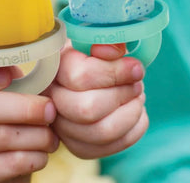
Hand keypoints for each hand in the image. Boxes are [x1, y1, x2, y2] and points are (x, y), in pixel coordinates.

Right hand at [0, 63, 58, 182]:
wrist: (3, 156)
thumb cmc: (14, 110)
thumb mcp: (14, 86)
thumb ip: (18, 70)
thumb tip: (43, 50)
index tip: (8, 77)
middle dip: (24, 108)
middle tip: (51, 110)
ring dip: (35, 135)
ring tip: (52, 135)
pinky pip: (5, 165)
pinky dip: (32, 158)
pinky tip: (43, 153)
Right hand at [46, 42, 147, 158]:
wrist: (83, 74)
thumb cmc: (92, 54)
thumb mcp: (97, 41)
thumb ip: (107, 42)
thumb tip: (115, 52)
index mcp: (56, 67)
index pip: (81, 77)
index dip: (116, 73)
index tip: (136, 68)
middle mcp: (51, 99)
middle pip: (88, 109)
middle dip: (123, 95)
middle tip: (138, 84)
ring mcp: (61, 127)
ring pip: (100, 133)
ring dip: (130, 114)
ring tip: (138, 97)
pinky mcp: (77, 146)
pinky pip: (108, 148)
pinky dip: (132, 131)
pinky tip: (136, 113)